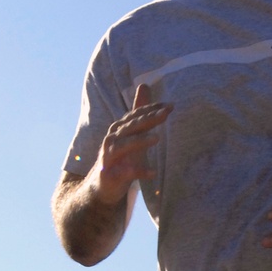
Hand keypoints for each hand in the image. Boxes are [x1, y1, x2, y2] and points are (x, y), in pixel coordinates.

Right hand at [91, 83, 172, 206]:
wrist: (101, 186)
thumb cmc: (120, 158)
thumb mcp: (132, 134)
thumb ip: (139, 113)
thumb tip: (144, 84)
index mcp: (118, 129)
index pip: (135, 115)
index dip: (151, 109)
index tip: (170, 106)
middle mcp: (112, 140)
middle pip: (130, 127)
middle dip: (148, 119)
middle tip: (166, 114)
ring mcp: (109, 157)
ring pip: (124, 146)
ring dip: (140, 141)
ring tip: (157, 138)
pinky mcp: (110, 175)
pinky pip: (126, 173)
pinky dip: (139, 172)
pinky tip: (153, 173)